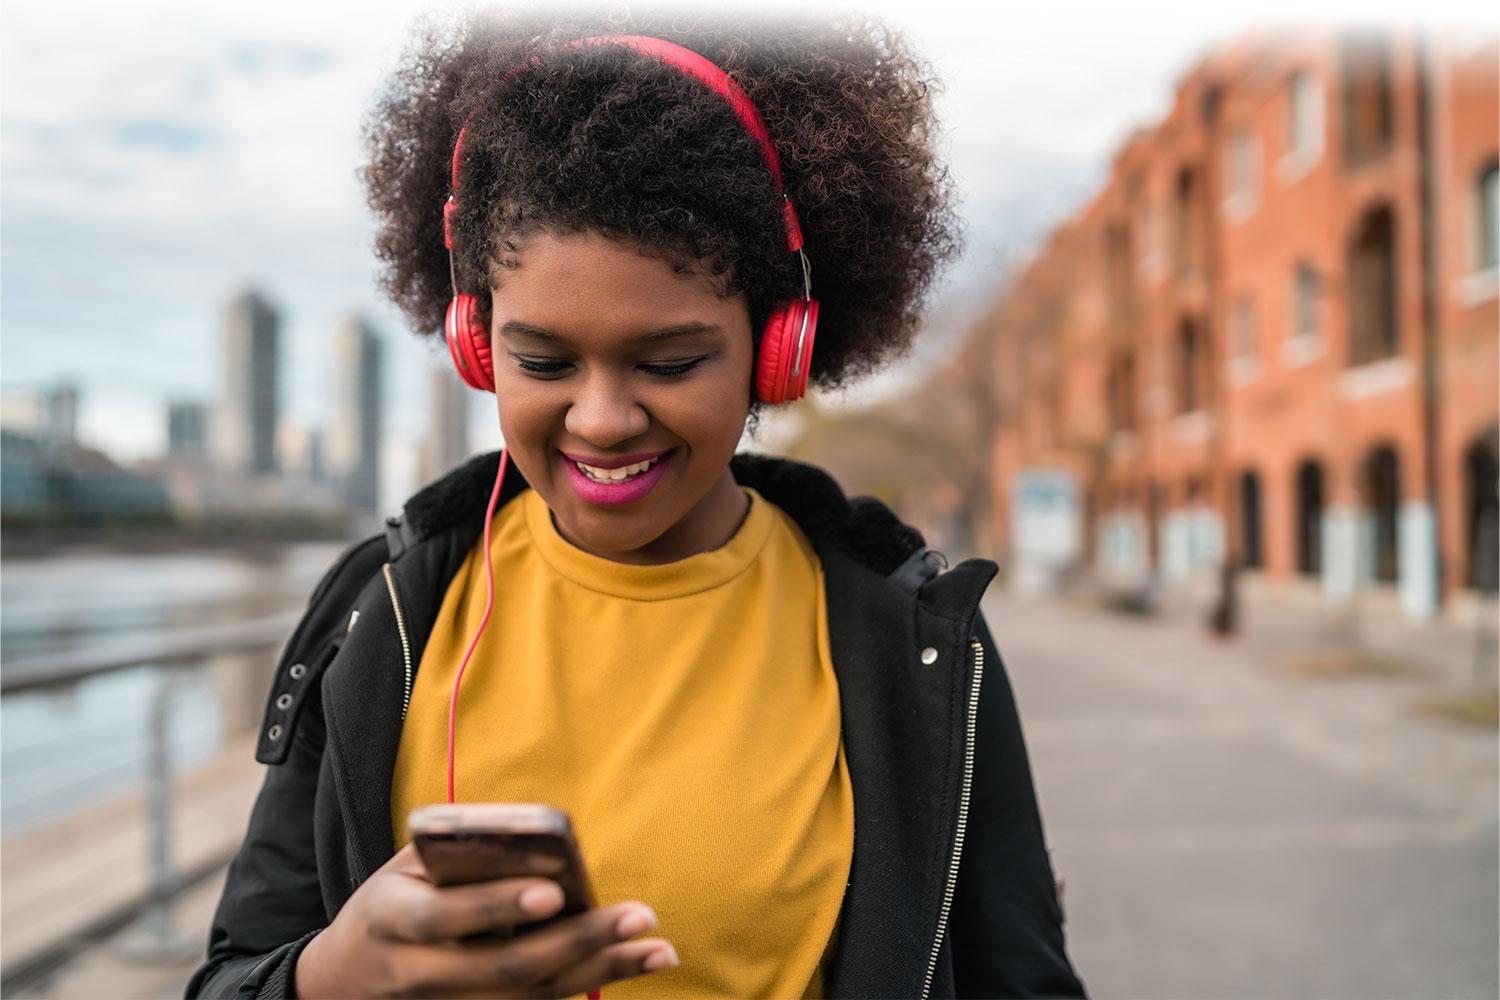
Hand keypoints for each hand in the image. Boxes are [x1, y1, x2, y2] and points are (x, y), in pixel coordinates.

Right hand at [293, 844, 677, 997]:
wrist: (347, 979)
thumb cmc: (392, 901)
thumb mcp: (406, 867)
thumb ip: (462, 854)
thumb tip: (540, 845)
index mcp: (391, 918)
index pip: (445, 916)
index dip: (498, 905)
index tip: (553, 892)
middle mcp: (417, 973)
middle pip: (503, 968)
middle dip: (577, 942)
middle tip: (639, 915)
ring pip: (529, 996)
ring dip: (601, 971)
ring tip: (659, 949)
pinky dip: (589, 984)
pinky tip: (635, 964)